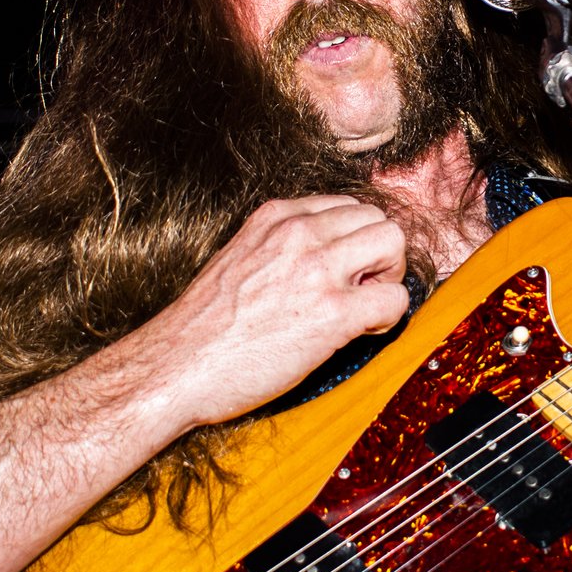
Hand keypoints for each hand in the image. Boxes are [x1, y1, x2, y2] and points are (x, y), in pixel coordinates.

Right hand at [128, 196, 410, 430]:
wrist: (177, 365)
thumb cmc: (204, 325)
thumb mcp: (240, 256)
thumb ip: (282, 246)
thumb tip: (322, 258)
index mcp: (277, 216)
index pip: (346, 206)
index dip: (352, 241)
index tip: (340, 272)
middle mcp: (299, 232)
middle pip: (377, 218)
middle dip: (378, 255)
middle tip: (358, 291)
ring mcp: (317, 269)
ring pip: (393, 242)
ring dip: (389, 277)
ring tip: (361, 308)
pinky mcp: (333, 313)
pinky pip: (395, 300)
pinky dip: (388, 317)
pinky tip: (359, 333)